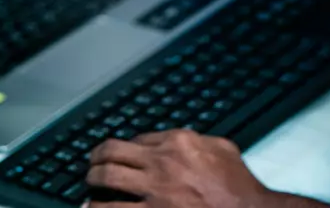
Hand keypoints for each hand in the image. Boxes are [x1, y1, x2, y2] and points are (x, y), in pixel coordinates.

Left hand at [86, 130, 280, 207]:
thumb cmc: (241, 188)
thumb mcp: (223, 149)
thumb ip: (200, 140)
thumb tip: (186, 139)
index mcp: (178, 141)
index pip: (139, 137)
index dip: (127, 146)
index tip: (121, 153)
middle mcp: (162, 162)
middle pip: (114, 152)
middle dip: (98, 157)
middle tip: (92, 163)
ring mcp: (155, 190)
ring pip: (108, 179)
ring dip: (93, 180)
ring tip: (88, 183)